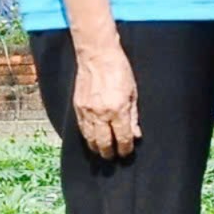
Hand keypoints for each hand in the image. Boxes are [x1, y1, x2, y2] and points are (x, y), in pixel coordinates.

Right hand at [73, 43, 140, 160]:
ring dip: (96, 148)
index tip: (126, 153)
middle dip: (109, 152)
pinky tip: (91, 140)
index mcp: (118, 110)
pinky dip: (87, 137)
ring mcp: (87, 111)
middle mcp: (101, 113)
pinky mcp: (77, 107)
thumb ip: (133, 116)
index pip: (122, 138)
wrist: (97, 56)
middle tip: (113, 157)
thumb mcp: (134, 93)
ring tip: (102, 152)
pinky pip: (81, 128)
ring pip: (90, 138)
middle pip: (104, 142)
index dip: (125, 148)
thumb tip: (136, 134)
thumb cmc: (120, 71)